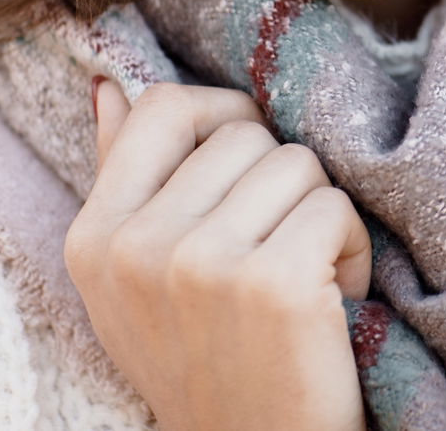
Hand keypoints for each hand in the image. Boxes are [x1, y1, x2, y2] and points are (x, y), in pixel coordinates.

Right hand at [64, 79, 372, 430]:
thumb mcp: (141, 281)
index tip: (250, 168)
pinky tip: (331, 301)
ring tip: (303, 278)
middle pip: (246, 135)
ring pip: (299, 163)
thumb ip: (128, 180)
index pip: (161, 107)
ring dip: (321, 215)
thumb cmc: (213, 358)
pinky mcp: (271, 284)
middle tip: (277, 252)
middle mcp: (135, 248)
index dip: (225, 119)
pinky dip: (352, 249)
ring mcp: (200, 264)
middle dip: (282, 184)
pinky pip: (337, 207)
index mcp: (94, 238)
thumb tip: (111, 87)